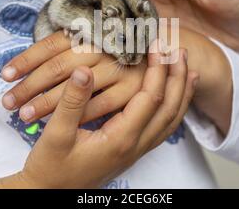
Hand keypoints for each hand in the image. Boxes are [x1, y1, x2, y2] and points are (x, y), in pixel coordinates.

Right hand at [0, 49, 197, 187]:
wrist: (51, 194)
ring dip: (181, 93)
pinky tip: (173, 98)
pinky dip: (173, 109)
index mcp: (121, 138)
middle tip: (179, 50)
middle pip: (169, 108)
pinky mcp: (132, 151)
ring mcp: (136, 150)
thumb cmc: (51, 167)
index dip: (156, 69)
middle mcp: (135, 145)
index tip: (156, 45)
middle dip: (177, 77)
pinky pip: (163, 128)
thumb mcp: (55, 134)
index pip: (150, 97)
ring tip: (187, 70)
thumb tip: (84, 69)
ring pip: (170, 120)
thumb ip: (72, 101)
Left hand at [1, 31, 146, 123]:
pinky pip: (100, 106)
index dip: (25, 59)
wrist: (160, 51)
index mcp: (92, 29)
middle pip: (59, 66)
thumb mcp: (95, 35)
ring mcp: (120, 66)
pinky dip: (77, 115)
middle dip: (30, 86)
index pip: (51, 44)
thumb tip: (36, 37)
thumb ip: (71, 36)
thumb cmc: (117, 49)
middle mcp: (105, 45)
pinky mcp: (133, 88)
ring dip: (47, 103)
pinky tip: (57, 123)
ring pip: (76, 88)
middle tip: (8, 102)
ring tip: (25, 116)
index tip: (4, 74)